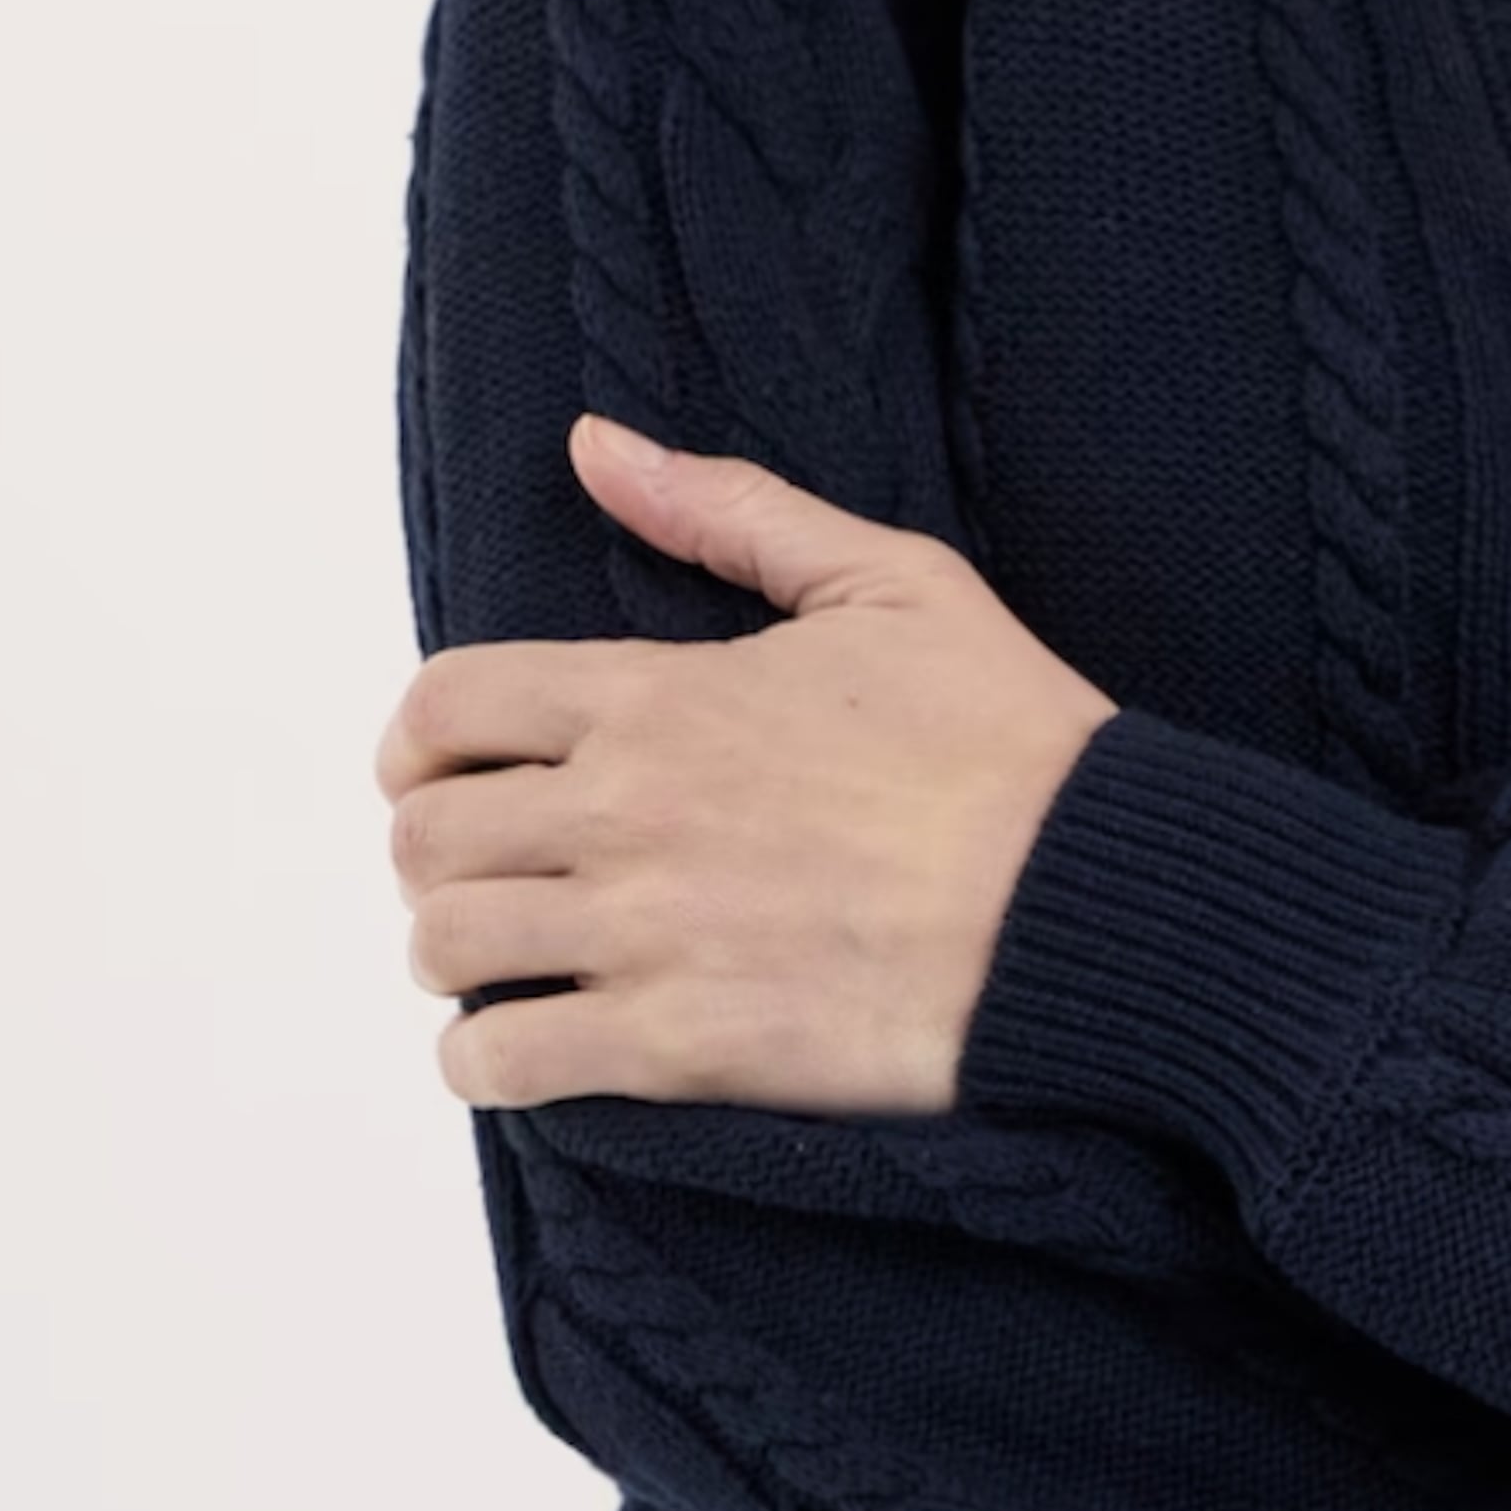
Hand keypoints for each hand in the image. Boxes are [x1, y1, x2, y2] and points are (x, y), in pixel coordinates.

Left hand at [371, 413, 1120, 1113]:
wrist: (1089, 896)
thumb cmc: (1007, 739)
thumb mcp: (889, 580)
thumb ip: (730, 509)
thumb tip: (600, 446)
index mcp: (658, 695)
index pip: (445, 707)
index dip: (422, 746)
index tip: (446, 775)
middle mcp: (624, 809)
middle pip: (423, 838)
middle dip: (439, 855)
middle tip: (494, 874)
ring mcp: (643, 931)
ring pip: (444, 949)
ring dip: (459, 958)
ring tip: (513, 963)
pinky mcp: (678, 1046)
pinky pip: (502, 1063)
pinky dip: (486, 1062)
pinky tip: (530, 1048)